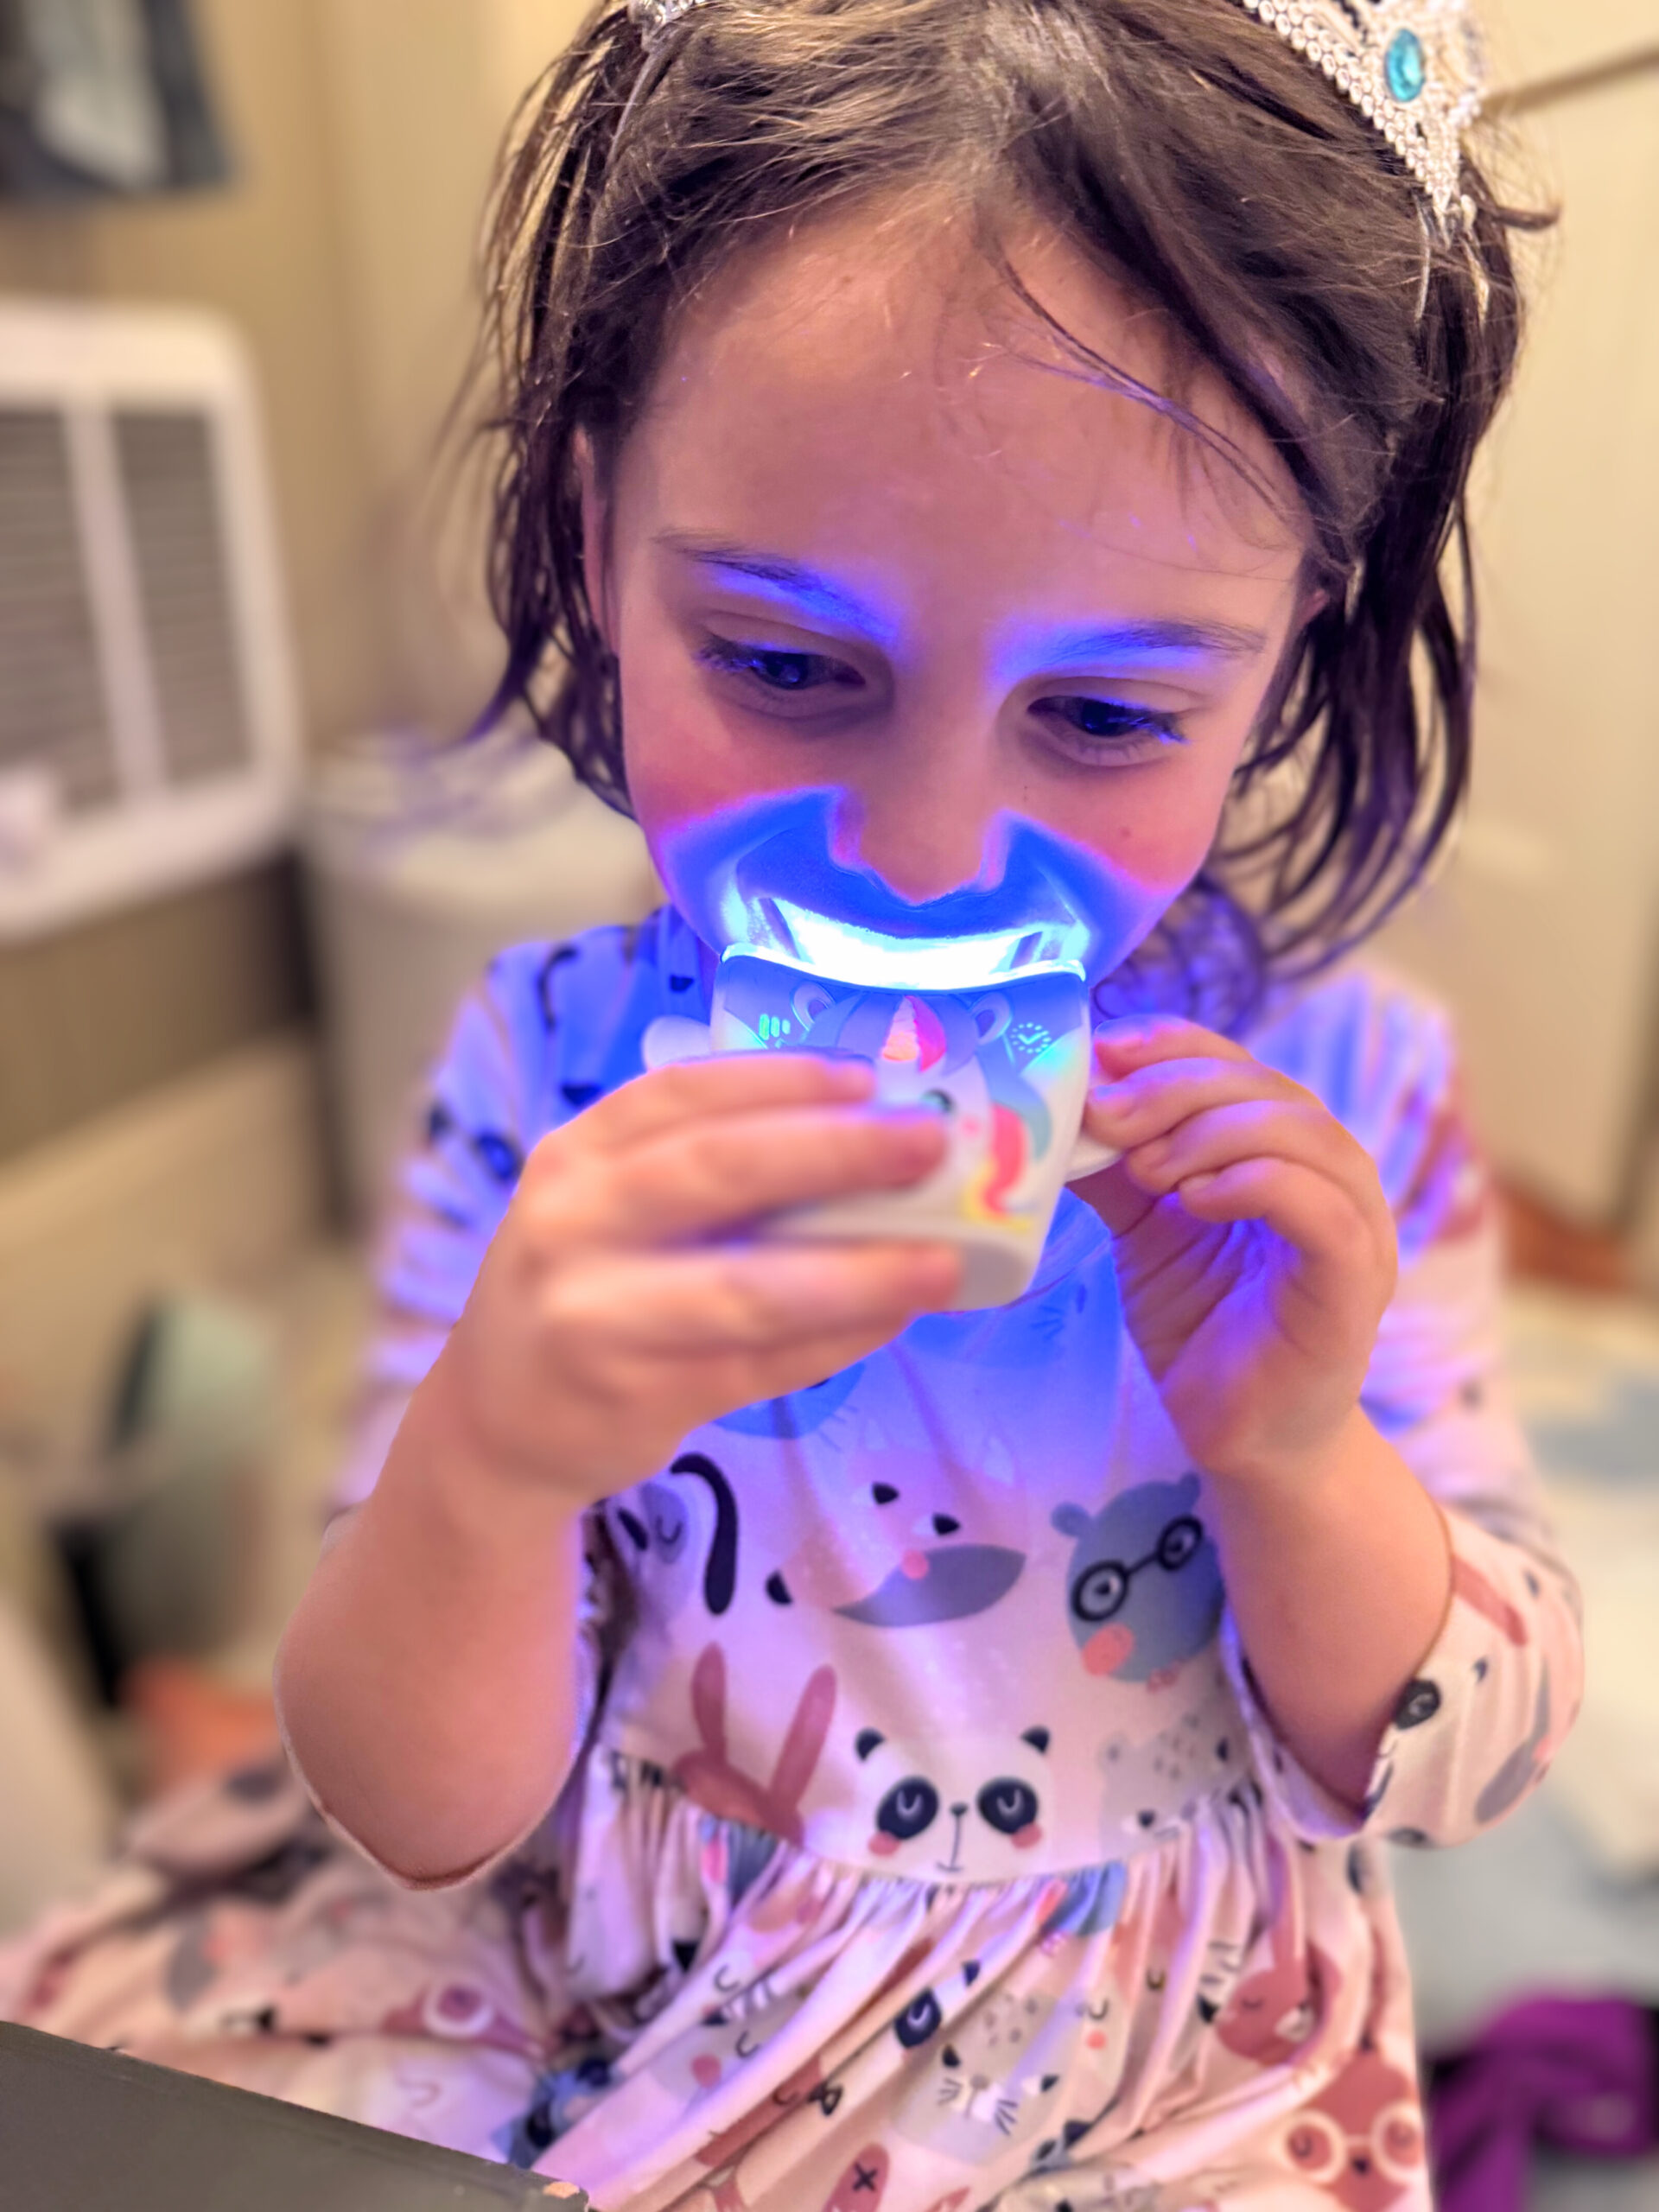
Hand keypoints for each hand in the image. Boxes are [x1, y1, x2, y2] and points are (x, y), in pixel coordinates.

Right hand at [423, 1054, 958, 1503]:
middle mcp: (573, 1226)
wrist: (497, 1425)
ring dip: (859, 1271)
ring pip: (749, 1288)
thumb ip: (700, 1171)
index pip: (680, 1093)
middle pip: (717, 1172)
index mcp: (574, 1158)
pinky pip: (759, 1365)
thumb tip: (867, 1135)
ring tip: (942, 1260)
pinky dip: (836, 1339)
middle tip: (930, 1146)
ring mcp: (598, 1319)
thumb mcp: (606, 1208)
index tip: (869, 1078)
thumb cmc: (586, 1288)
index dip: (782, 1079)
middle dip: (836, 1154)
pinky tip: (892, 1318)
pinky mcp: (635, 1401)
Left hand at [1073, 1018, 1396, 1489]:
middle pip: (1270, 1090)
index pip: (1243, 1066)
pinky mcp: (1354, 1283)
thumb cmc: (1203, 1325)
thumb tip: (1059, 1105)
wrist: (1240, 1435)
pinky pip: (1322, 1209)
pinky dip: (1256, 1183)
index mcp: (1288, 1152)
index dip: (1177, 1046)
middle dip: (1177, 1090)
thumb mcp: (1146, 1229)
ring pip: (1304, 1135)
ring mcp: (1356, 1227)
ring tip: (1145, 1167)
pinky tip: (1195, 1199)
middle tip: (1107, 1116)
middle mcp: (1334, 1177)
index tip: (1107, 1051)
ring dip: (1212, 1133)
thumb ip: (1116, 1166)